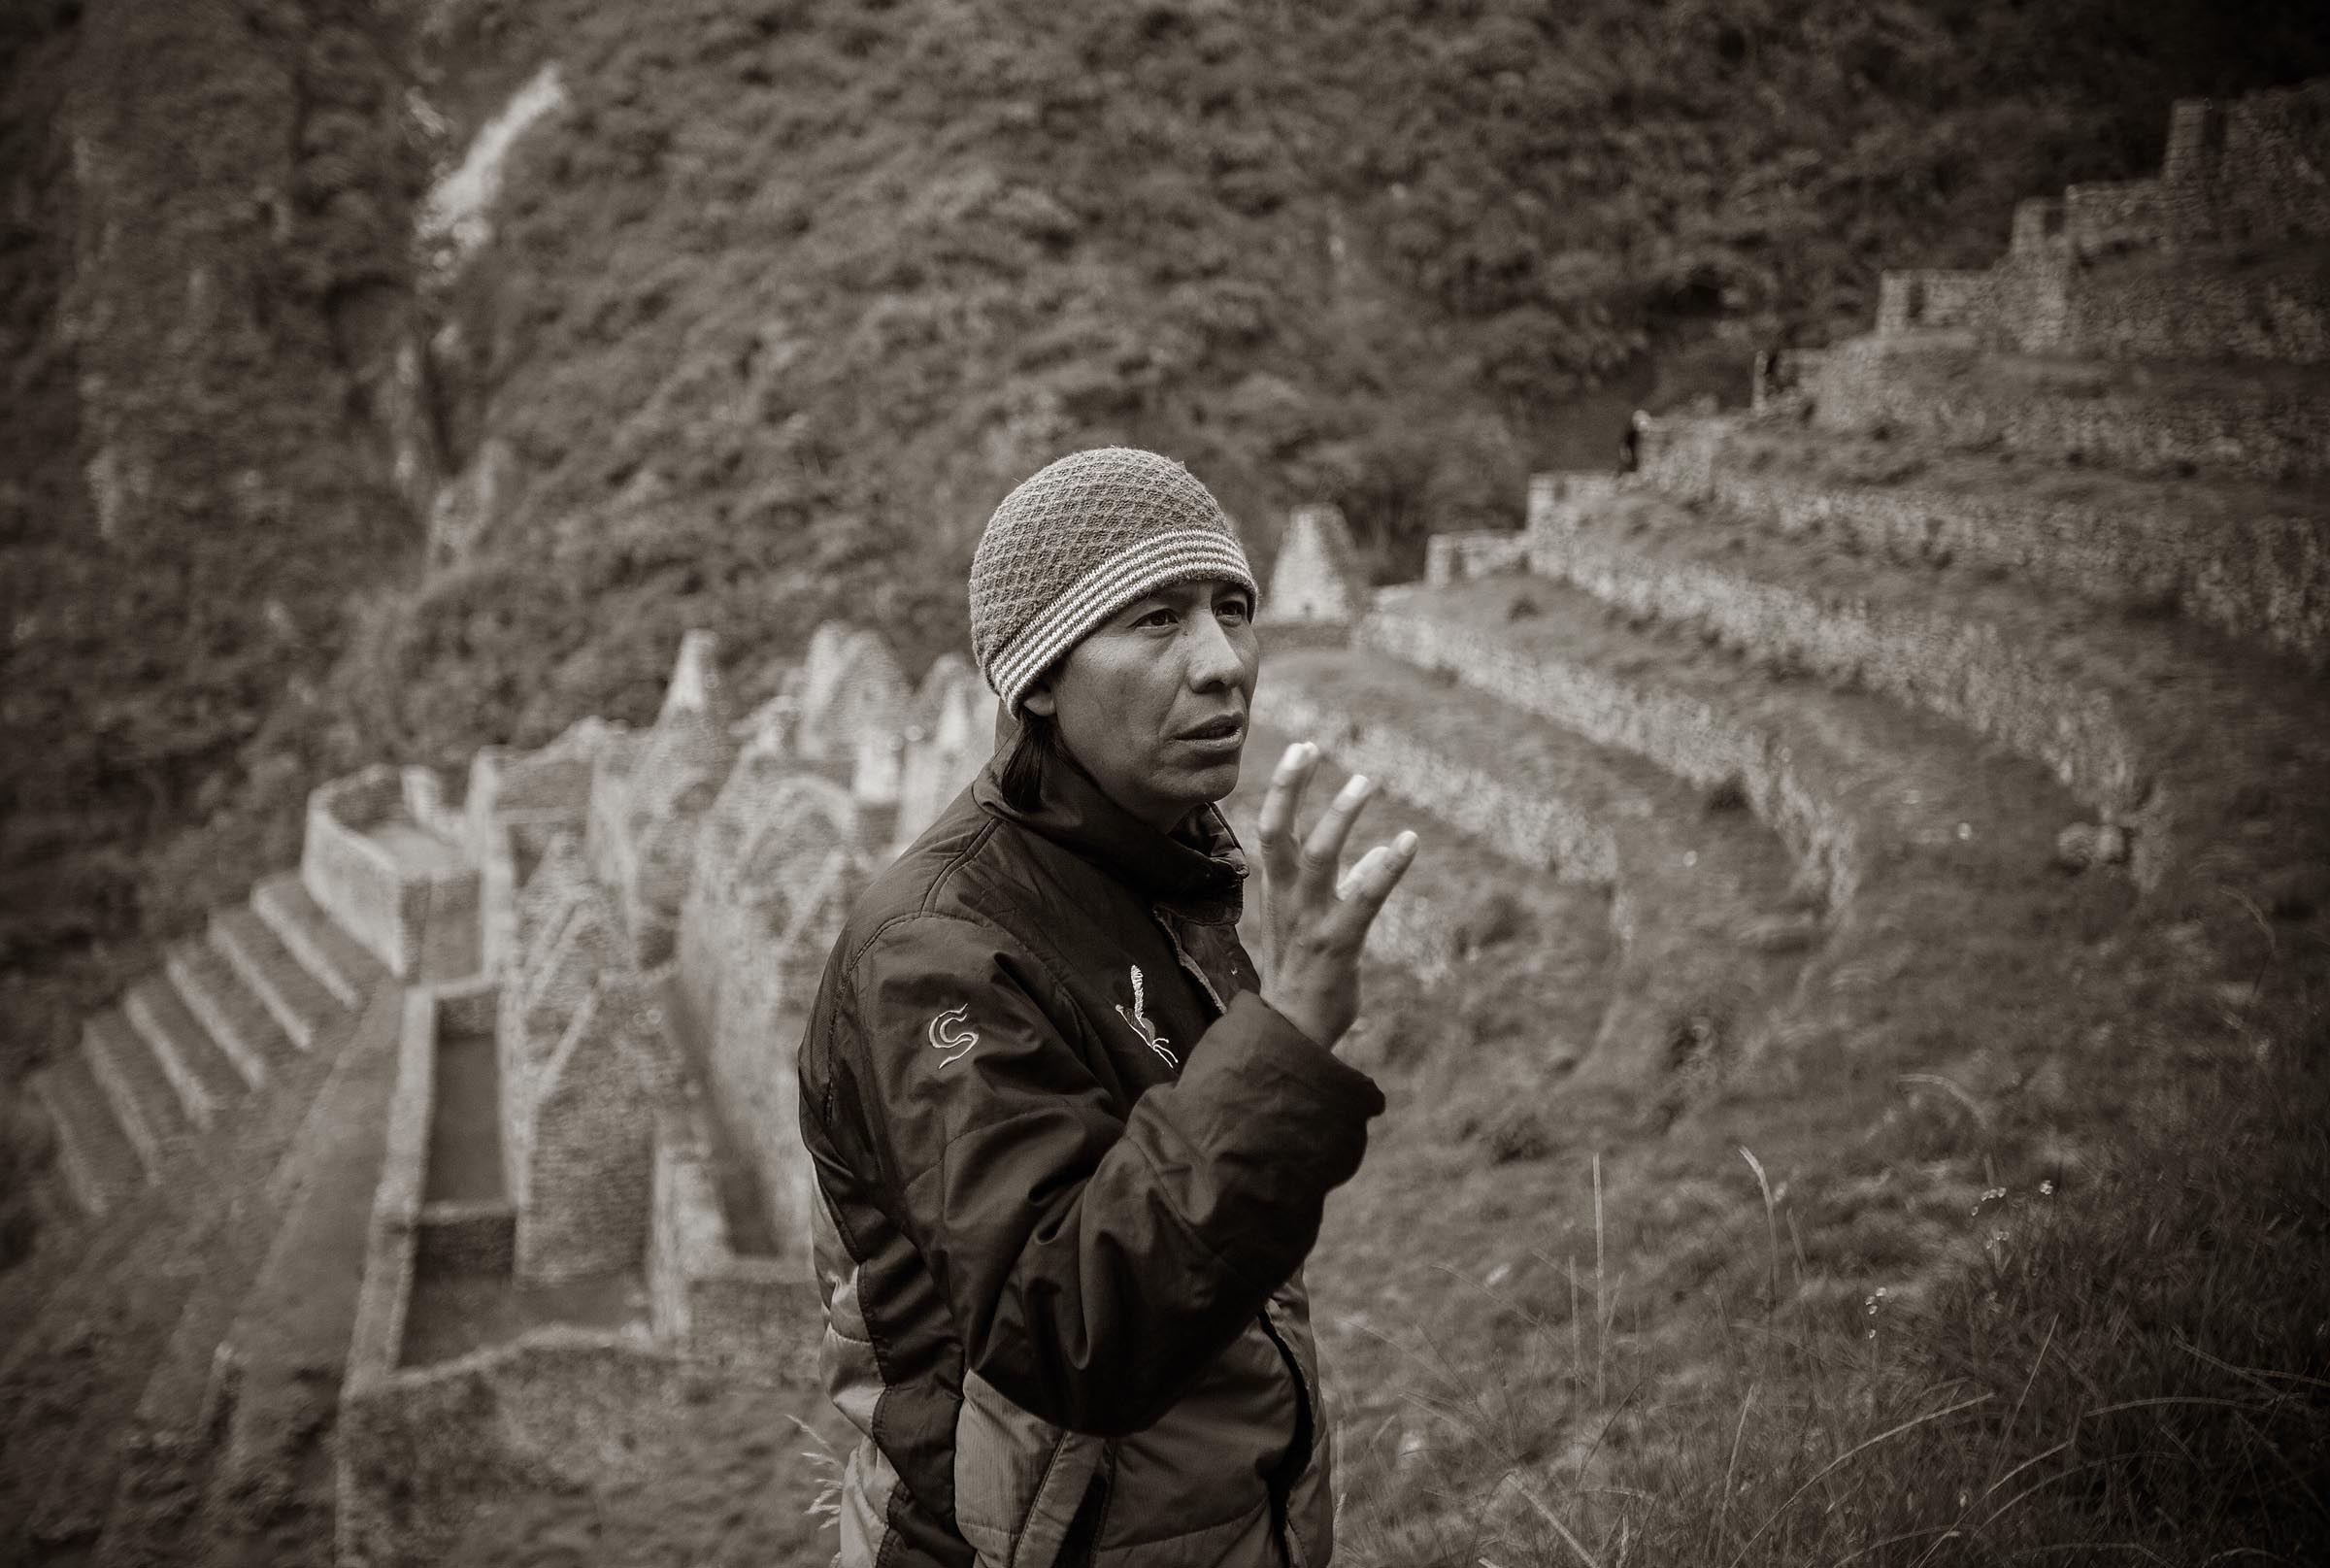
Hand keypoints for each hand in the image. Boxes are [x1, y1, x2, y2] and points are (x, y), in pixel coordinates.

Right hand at [1256, 741, 1419, 1051]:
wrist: (1292, 1034)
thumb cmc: (1304, 977)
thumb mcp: (1312, 924)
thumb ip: (1338, 887)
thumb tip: (1371, 855)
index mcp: (1278, 892)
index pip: (1270, 828)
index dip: (1284, 787)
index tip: (1301, 749)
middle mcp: (1288, 900)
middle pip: (1280, 832)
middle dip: (1291, 787)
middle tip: (1311, 747)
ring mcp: (1311, 921)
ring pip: (1320, 856)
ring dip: (1341, 814)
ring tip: (1365, 780)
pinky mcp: (1338, 944)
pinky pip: (1362, 897)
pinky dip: (1386, 867)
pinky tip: (1408, 842)